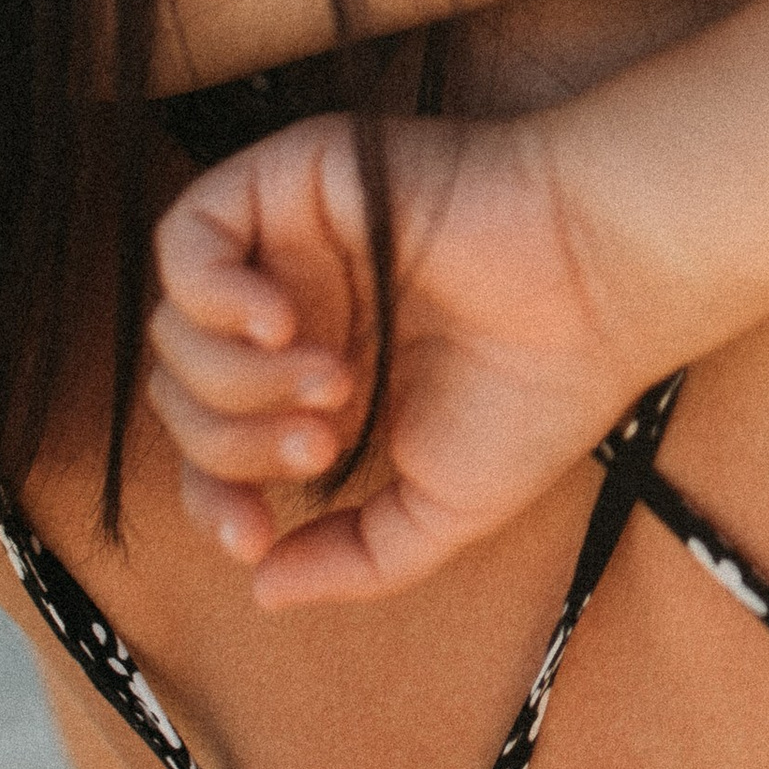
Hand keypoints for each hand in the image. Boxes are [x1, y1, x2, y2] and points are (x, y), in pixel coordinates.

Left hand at [145, 104, 648, 606]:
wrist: (593, 284)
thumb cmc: (541, 388)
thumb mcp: (442, 508)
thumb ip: (354, 558)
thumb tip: (261, 588)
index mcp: (328, 381)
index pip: (215, 446)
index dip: (213, 499)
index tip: (256, 535)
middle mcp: (301, 309)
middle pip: (185, 395)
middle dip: (234, 444)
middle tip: (326, 440)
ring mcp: (289, 243)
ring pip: (175, 329)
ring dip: (238, 380)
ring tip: (335, 381)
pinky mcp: (288, 180)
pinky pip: (184, 242)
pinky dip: (211, 297)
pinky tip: (283, 323)